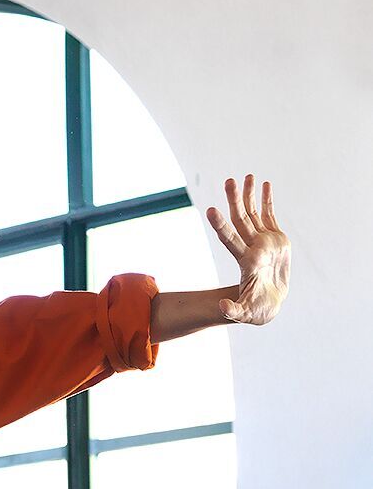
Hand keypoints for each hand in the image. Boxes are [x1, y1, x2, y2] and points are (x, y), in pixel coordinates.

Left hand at [206, 174, 289, 324]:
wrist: (270, 304)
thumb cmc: (257, 311)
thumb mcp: (246, 313)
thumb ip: (234, 310)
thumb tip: (221, 307)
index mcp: (245, 262)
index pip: (230, 239)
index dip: (221, 226)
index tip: (211, 210)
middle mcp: (252, 247)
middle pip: (240, 220)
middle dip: (234, 201)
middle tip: (228, 181)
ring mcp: (263, 241)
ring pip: (254, 214)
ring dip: (249, 195)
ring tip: (246, 175)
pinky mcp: (276, 239)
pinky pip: (270, 215)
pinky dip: (267, 201)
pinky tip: (265, 184)